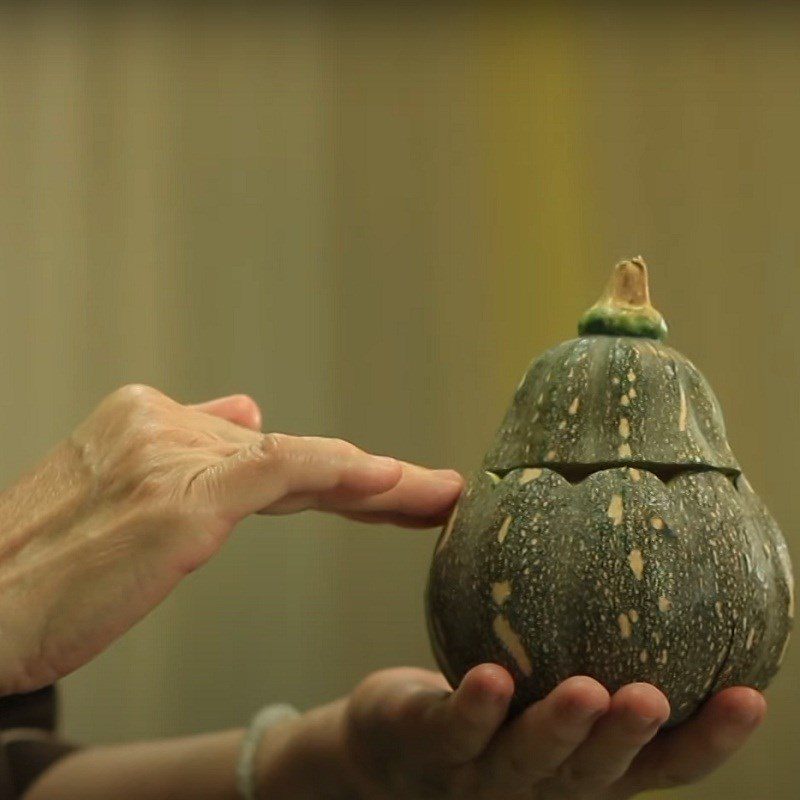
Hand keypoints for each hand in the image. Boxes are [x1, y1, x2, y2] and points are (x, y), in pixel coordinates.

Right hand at [0, 385, 462, 694]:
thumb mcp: (116, 497)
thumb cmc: (42, 571)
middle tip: (437, 491)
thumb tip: (249, 415)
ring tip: (440, 495)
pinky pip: (278, 472)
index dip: (334, 475)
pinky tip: (390, 479)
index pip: (266, 451)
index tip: (389, 492)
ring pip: (302, 462)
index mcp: (151, 419)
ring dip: (381, 483)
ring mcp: (172, 455)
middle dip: (372, 480)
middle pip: (292, 455)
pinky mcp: (179, 497)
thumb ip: (187, 449)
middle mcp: (165, 424)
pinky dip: (339, 473)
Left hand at [269, 666, 765, 798]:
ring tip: (587, 690)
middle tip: (655, 698)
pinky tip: (494, 676)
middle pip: (596, 774)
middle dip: (628, 739)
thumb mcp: (542, 681)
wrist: (388, 745)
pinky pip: (453, 729)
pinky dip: (475, 708)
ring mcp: (482, 775)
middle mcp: (541, 785)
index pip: (657, 765)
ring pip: (528, 758)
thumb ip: (582, 642)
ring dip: (559, 727)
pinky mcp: (427, 749)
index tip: (750, 697)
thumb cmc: (482, 708)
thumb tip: (636, 548)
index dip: (706, 741)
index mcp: (580, 769)